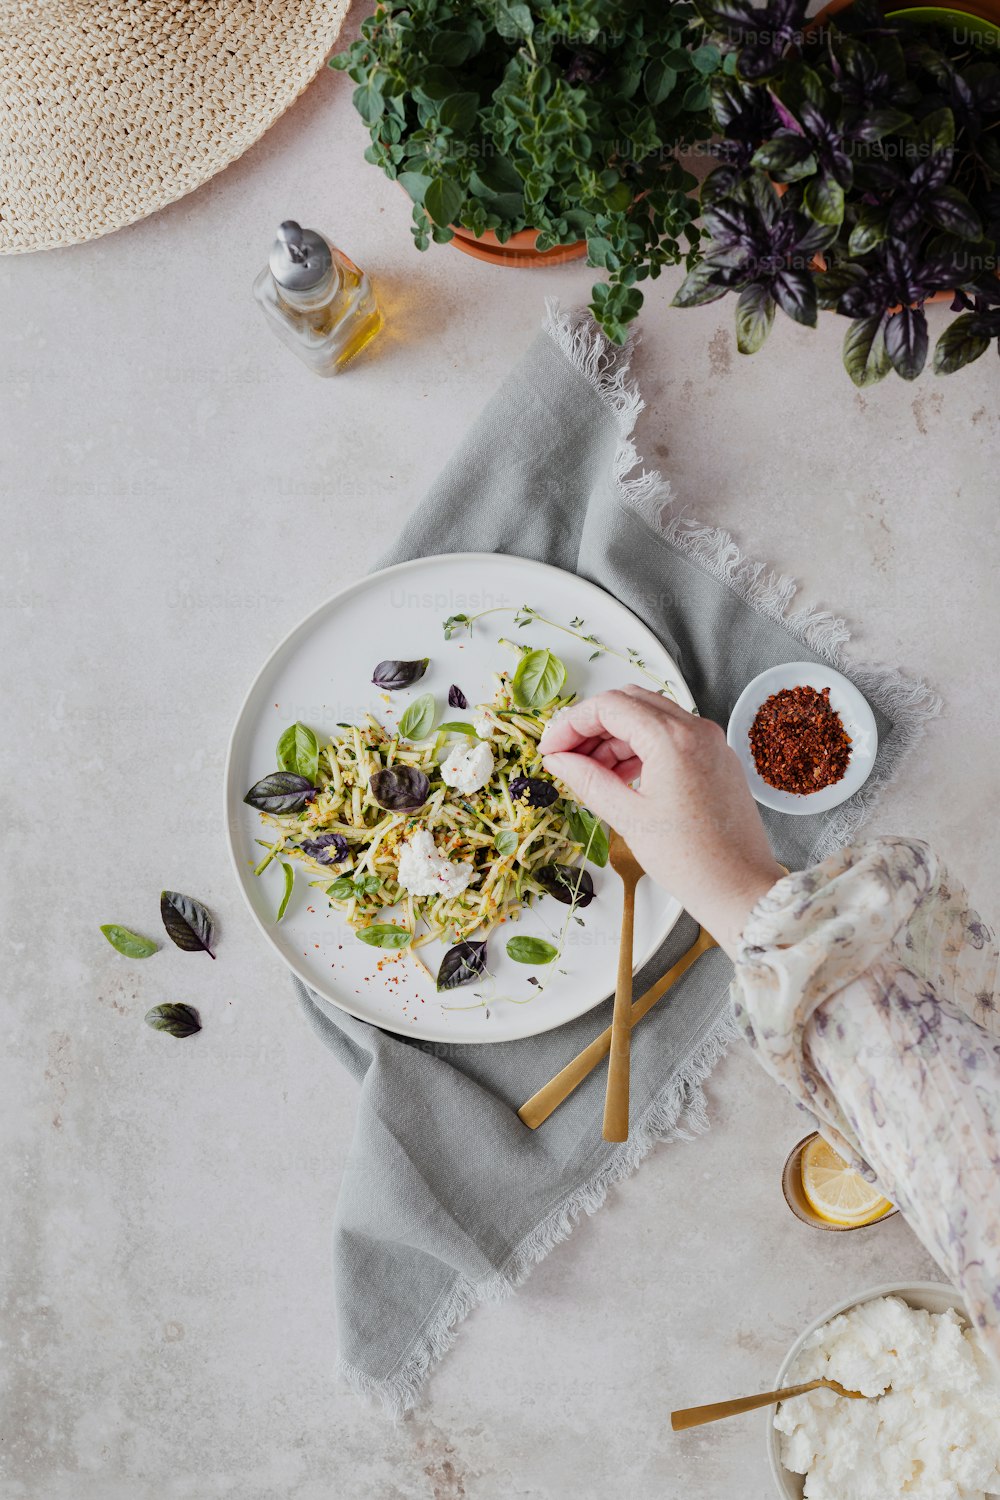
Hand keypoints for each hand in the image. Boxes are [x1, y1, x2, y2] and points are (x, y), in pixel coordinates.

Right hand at [540, 686, 784, 957]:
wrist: (741, 889)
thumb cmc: (691, 860)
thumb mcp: (628, 817)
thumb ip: (588, 780)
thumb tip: (558, 761)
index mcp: (673, 739)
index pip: (609, 706)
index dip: (571, 724)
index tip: (551, 749)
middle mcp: (697, 730)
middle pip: (629, 703)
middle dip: (592, 726)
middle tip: (565, 755)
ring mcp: (711, 742)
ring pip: (650, 718)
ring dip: (615, 738)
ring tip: (590, 773)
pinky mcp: (717, 758)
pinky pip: (672, 737)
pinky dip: (641, 748)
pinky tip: (621, 777)